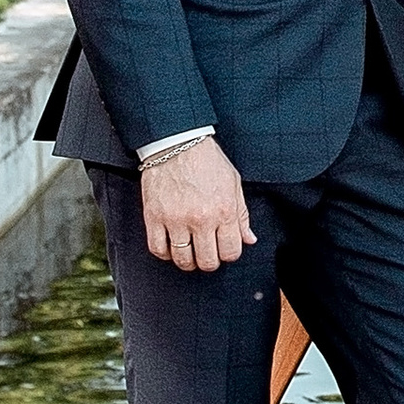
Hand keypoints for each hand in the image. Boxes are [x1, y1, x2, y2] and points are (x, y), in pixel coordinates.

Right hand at [138, 137, 256, 272]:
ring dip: (188, 261)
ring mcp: (175, 220)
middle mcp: (201, 219)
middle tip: (207, 253)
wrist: (177, 142)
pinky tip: (170, 246)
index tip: (224, 249)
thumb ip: (242, 215)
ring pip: (182, 259)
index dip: (229, 255)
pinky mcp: (154, 217)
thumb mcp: (233, 184)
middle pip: (207, 261)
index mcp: (224, 211)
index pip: (231, 252)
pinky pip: (158, 249)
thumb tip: (249, 239)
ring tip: (190, 252)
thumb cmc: (207, 160)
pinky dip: (165, 253)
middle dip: (210, 262)